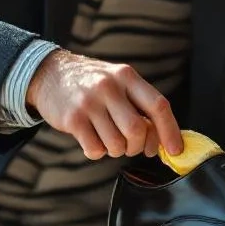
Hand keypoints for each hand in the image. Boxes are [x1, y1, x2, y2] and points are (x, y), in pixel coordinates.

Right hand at [26, 49, 182, 159]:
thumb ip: (139, 104)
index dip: (170, 131)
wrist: (49, 73)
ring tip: (108, 138)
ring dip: (116, 150)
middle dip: (138, 146)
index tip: (175, 149)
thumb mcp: (118, 81)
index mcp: (126, 76)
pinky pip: (95, 150)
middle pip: (137, 130)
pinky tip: (91, 139)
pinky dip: (97, 152)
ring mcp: (89, 103)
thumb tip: (163, 139)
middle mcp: (109, 87)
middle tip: (132, 145)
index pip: (158, 105)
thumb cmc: (91, 82)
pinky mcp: (72, 119)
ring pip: (116, 144)